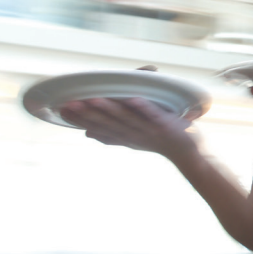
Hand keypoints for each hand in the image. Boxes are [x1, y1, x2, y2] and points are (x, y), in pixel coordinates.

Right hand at [59, 96, 200, 159]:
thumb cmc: (162, 143)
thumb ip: (111, 136)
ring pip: (127, 119)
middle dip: (87, 114)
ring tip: (93, 99)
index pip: (98, 128)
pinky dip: (143, 108)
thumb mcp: (133, 140)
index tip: (61, 110)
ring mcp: (150, 131)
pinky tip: (131, 98)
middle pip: (107, 124)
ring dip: (110, 109)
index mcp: (125, 137)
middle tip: (67, 105)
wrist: (191, 156)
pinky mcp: (167, 125)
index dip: (80, 120)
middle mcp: (134, 135)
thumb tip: (87, 134)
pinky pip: (153, 115)